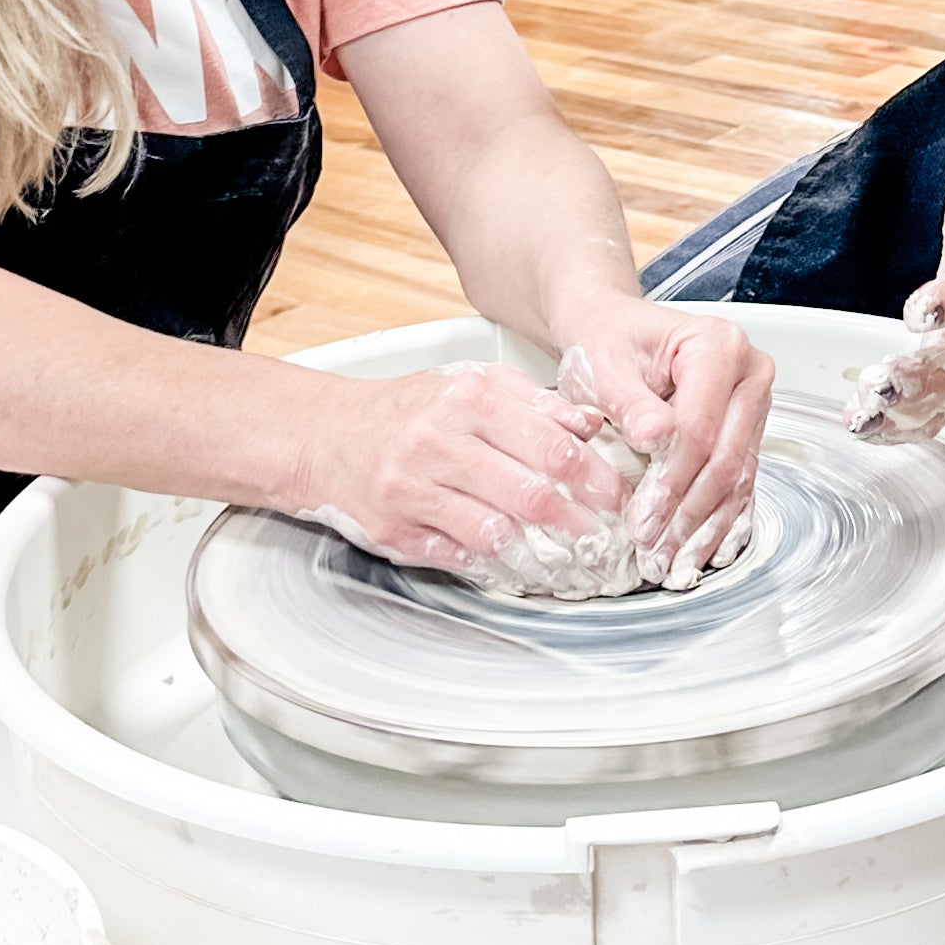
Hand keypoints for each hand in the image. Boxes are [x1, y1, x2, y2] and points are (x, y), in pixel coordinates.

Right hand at [285, 361, 626, 571]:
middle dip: (578, 519)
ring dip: (540, 548)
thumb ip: (532, 401)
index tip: (619, 495)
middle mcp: (439, 442)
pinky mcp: (395, 531)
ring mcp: (414, 491)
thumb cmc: (405, 410)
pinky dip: (492, 560)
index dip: (595, 476)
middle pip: (529, 492)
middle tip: (604, 533)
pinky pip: (458, 555)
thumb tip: (590, 423)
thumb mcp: (469, 384)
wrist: (325, 436)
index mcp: (466, 399)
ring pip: (496, 531)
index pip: (550, 443)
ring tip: (566, 552)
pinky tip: (514, 558)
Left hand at [555, 298, 772, 585]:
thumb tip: (655, 436)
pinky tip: (706, 550)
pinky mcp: (749, 428)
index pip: (700, 429)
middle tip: (658, 554)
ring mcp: (755, 401)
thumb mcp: (604, 363)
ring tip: (676, 564)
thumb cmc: (608, 340)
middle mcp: (749, 372)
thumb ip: (628, 399)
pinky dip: (721, 519)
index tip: (642, 522)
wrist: (615, 331)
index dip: (671, 483)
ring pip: (739, 477)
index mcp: (718, 346)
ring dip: (706, 527)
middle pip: (726, 458)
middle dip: (689, 515)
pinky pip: (742, 480)